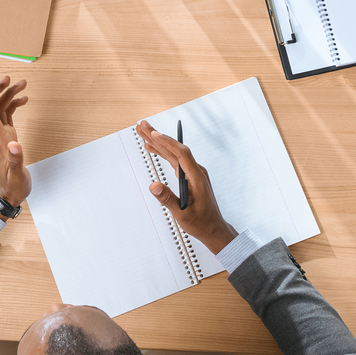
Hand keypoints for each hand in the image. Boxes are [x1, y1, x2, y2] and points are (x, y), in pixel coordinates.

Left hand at [0, 76, 29, 206]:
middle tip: (9, 77)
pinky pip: (7, 116)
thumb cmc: (12, 187)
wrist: (7, 195)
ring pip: (0, 110)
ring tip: (22, 84)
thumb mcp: (16, 176)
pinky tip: (23, 100)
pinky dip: (13, 105)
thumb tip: (15, 145)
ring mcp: (2, 136)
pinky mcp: (7, 138)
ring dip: (8, 95)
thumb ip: (16, 160)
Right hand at [136, 120, 237, 255]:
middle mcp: (196, 171)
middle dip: (157, 136)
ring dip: (158, 143)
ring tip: (143, 133)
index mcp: (197, 177)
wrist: (213, 228)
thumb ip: (167, 198)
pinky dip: (163, 153)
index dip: (167, 142)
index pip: (182, 153)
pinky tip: (153, 149)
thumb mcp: (182, 213)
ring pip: (173, 153)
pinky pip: (174, 160)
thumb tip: (153, 185)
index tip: (154, 134)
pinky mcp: (189, 176)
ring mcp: (193, 172)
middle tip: (142, 125)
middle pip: (175, 149)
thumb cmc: (201, 222)